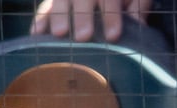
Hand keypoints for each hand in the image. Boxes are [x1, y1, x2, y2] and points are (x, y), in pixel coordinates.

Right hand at [32, 0, 149, 41]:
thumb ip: (137, 7)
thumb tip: (140, 26)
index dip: (111, 16)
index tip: (113, 36)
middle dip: (82, 16)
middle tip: (83, 36)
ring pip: (61, 0)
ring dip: (58, 16)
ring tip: (59, 33)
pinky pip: (46, 5)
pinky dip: (41, 18)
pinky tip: (36, 33)